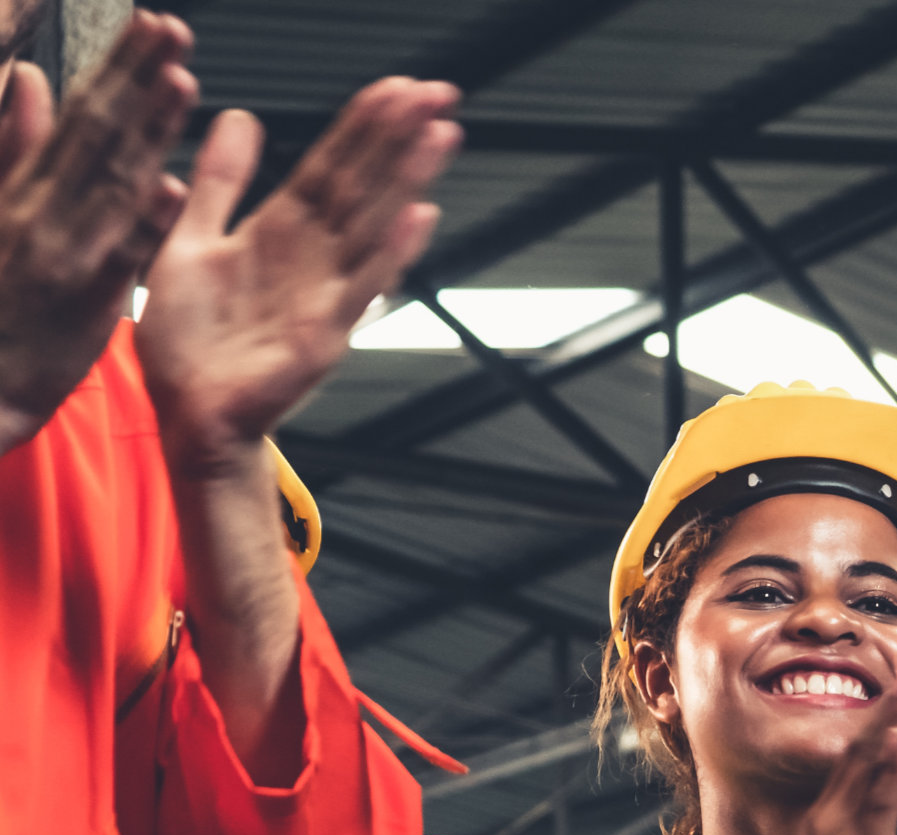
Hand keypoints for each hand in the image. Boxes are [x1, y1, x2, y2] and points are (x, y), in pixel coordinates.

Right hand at [0, 13, 193, 452]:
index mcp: (28, 185)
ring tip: (183, 82)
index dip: (118, 68)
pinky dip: (143, 223)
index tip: (151, 25)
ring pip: (113, 183)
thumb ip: (12, 142)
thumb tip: (24, 75)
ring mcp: (66, 251)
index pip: (82, 114)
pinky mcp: (84, 301)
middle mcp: (47, 208)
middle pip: (99, 132)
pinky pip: (118, 258)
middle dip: (137, 77)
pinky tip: (172, 189)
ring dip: (149, 131)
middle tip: (173, 29)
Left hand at [137, 77, 458, 479]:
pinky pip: (360, 287)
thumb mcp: (187, 240)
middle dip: (397, 136)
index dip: (362, 126)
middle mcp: (309, 260)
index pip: (329, 166)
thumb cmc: (189, 345)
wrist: (189, 418)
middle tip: (437, 91)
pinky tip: (418, 218)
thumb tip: (239, 118)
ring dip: (407, 179)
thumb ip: (219, 183)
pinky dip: (390, 253)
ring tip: (441, 133)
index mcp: (276, 235)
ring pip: (369, 223)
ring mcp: (323, 296)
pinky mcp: (322, 335)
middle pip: (360, 184)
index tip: (396, 87)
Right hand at [796, 658, 896, 834]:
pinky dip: (888, 769)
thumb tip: (873, 806)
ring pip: (865, 767)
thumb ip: (858, 830)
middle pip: (856, 749)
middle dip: (884, 706)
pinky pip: (875, 805)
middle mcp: (830, 818)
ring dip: (888, 721)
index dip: (876, 718)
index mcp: (831, 819)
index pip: (854, 757)